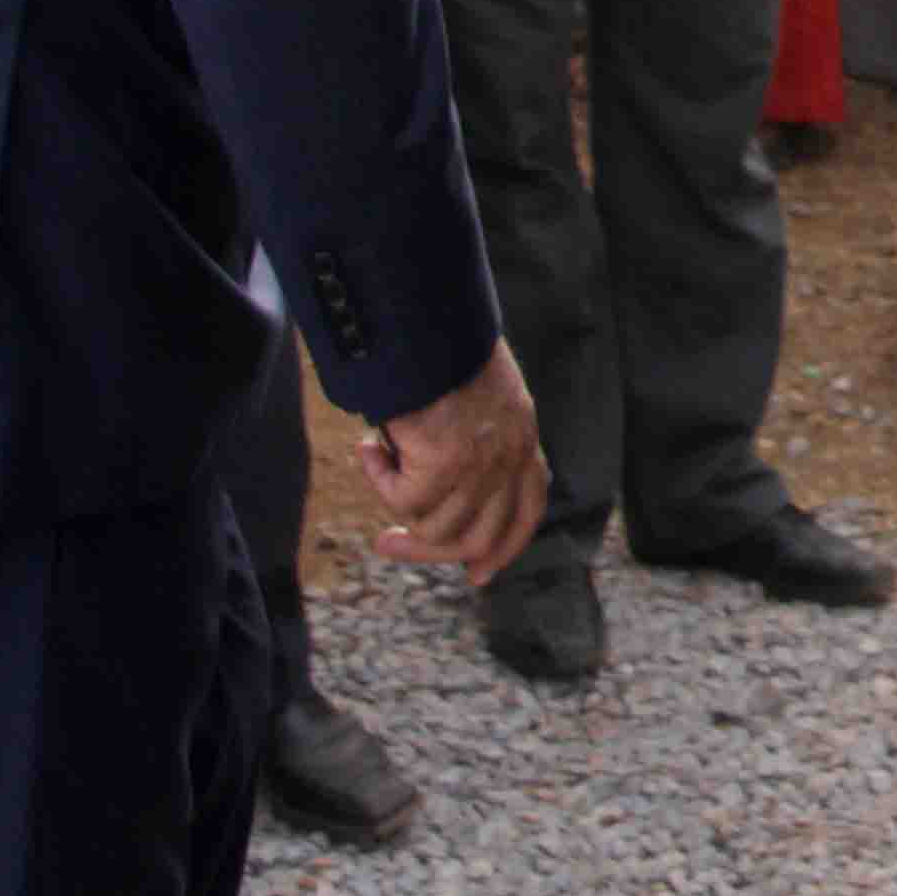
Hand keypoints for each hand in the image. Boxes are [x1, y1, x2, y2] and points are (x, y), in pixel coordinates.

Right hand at [360, 341, 542, 586]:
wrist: (430, 323)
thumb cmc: (443, 347)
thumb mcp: (479, 394)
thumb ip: (474, 436)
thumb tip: (435, 478)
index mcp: (523, 439)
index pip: (527, 509)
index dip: (505, 546)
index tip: (479, 573)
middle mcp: (509, 459)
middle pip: (480, 538)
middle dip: (431, 551)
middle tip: (388, 545)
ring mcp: (481, 467)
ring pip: (436, 529)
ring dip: (395, 511)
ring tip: (373, 463)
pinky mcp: (445, 467)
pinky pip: (403, 502)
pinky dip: (379, 478)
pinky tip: (369, 445)